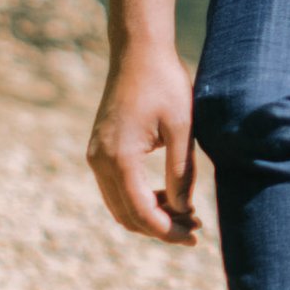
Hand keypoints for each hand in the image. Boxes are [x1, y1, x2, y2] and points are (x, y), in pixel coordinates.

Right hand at [88, 39, 199, 241]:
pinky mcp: (99, 150)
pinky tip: (167, 195)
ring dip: (150, 216)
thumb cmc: (165, 84)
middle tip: (194, 228)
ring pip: (119, 206)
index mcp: (119, 157)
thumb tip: (182, 210)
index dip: (168, 231)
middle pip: (127, 216)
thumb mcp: (182, 128)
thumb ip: (181, 172)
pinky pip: (116, 190)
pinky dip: (139, 200)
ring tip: (185, 214)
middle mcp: (99, 161)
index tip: (195, 237)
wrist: (138, 52)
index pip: (142, 212)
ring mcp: (95, 156)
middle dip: (160, 228)